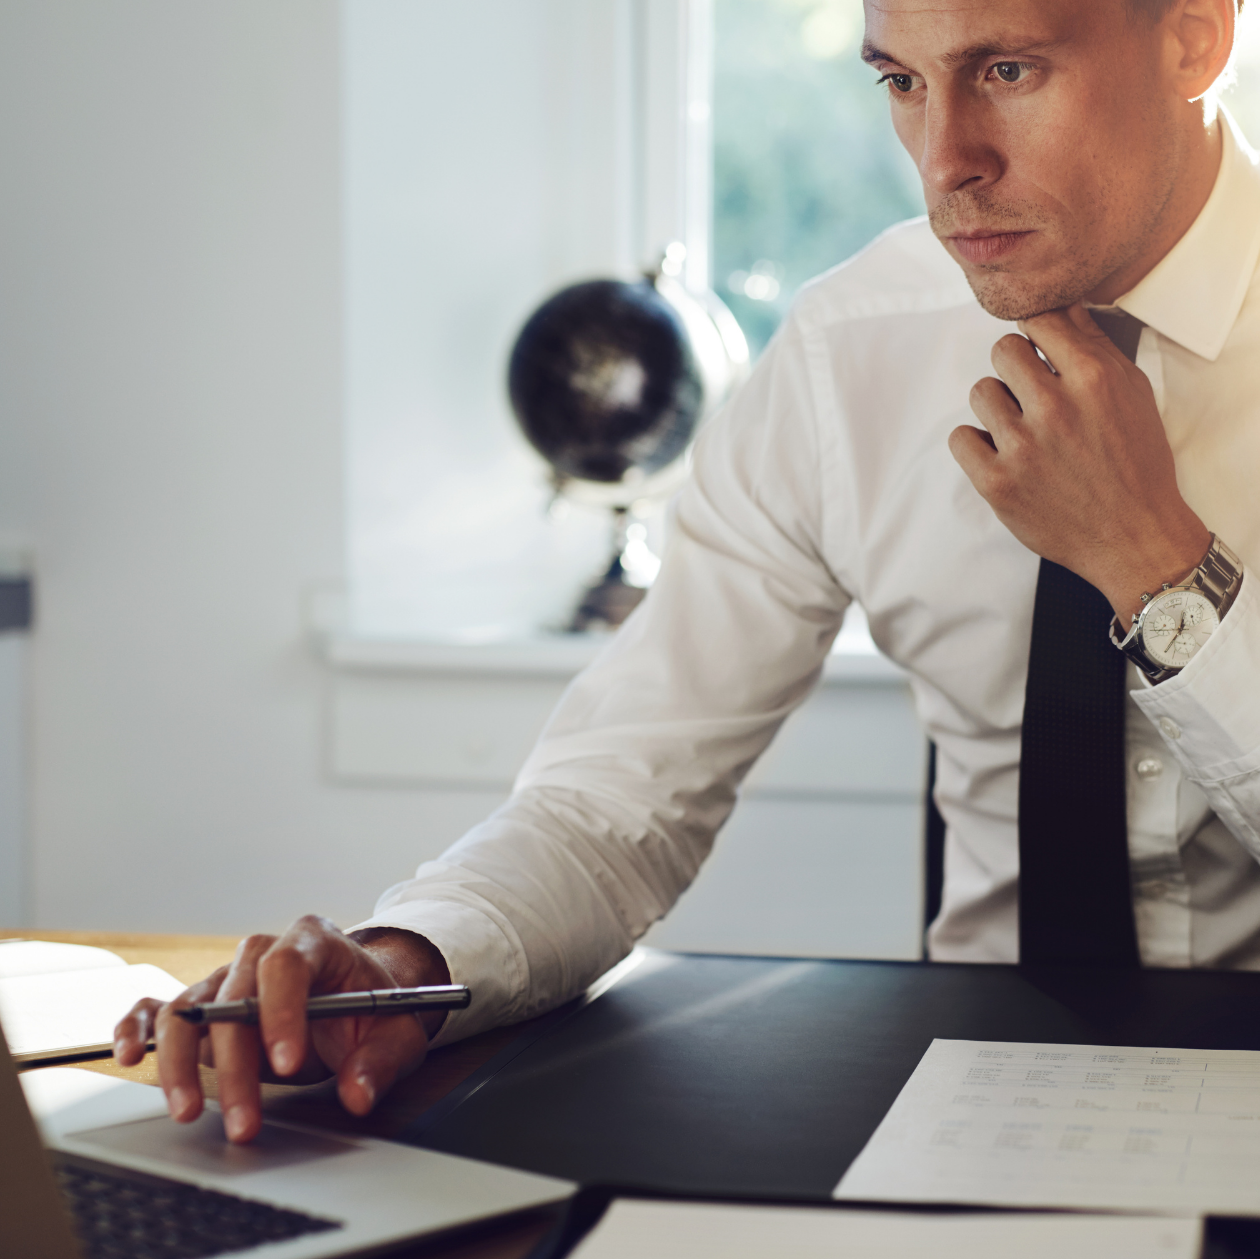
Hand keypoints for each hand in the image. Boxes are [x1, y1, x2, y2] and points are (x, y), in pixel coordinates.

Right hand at [112, 916, 450, 1143]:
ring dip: (183, 1063)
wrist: (359, 998)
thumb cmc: (375, 1008)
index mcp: (315, 942)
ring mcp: (227, 978)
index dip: (280, 1012)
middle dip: (235, 1064)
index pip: (287, 965)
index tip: (286, 1064)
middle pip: (233, 996)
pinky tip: (133, 1055)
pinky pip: (157, 1006)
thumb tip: (357, 1094)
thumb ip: (380, 1061)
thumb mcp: (396, 1032)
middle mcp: (264, 953)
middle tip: (245, 1121)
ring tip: (189, 1112)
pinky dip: (139, 1027)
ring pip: (190, 1009)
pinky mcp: (202, 1005)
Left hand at [949, 303, 1209, 620]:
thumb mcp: (1132, 394)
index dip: (1036, 334)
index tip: (1039, 352)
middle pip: (1002, 351)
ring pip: (980, 391)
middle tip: (1031, 394)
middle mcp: (1055, 407)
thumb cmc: (1136, 462)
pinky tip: (1001, 454)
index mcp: (1092, 379)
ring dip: (997, 406)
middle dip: (1015, 368)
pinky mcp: (996, 482)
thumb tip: (1061, 308)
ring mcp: (1022, 446)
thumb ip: (1094, 347)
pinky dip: (976, 444)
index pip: (1038, 320)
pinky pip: (960, 437)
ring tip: (1022, 429)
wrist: (1133, 536)